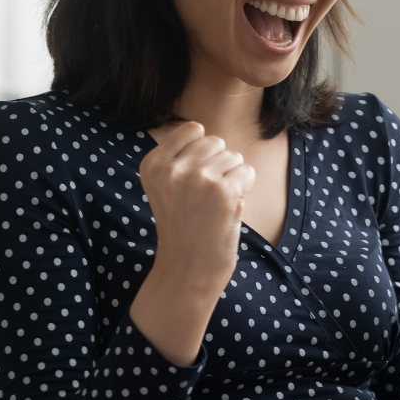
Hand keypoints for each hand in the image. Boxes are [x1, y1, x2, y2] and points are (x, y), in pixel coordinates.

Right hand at [130, 122, 254, 364]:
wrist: (188, 269)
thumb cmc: (183, 224)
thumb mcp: (165, 185)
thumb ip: (179, 156)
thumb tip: (203, 130)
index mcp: (152, 164)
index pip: (193, 129)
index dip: (202, 153)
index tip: (192, 180)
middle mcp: (172, 168)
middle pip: (215, 141)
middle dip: (219, 165)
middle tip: (205, 197)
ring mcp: (198, 178)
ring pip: (234, 156)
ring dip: (232, 178)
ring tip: (214, 205)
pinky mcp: (223, 191)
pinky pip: (247, 172)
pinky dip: (245, 189)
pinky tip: (228, 209)